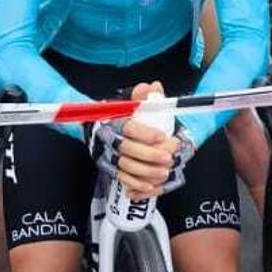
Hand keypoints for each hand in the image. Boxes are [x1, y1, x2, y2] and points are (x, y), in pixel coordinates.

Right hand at [113, 81, 183, 198]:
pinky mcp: (109, 169)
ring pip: (126, 166)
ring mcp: (107, 155)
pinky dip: (137, 183)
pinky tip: (151, 185)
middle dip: (150, 155)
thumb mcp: (132, 105)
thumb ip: (144, 97)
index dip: (145, 133)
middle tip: (169, 158)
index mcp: (114, 121)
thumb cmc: (122, 118)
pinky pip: (122, 178)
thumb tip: (153, 87)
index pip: (129, 127)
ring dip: (147, 171)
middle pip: (127, 149)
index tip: (162, 136)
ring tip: (164, 172)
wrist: (103, 130)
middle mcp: (108, 139)